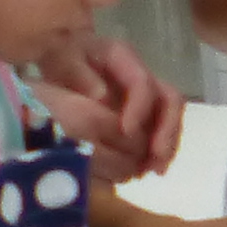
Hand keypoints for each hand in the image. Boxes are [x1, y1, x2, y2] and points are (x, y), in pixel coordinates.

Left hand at [33, 37, 183, 179]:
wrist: (57, 58)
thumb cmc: (58, 58)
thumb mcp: (61, 59)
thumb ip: (78, 74)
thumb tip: (103, 99)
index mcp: (123, 57)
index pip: (142, 82)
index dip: (140, 108)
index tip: (126, 132)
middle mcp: (140, 74)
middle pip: (169, 100)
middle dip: (167, 130)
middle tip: (155, 158)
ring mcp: (144, 95)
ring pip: (169, 118)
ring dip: (166, 145)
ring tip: (154, 170)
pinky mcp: (142, 113)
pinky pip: (158, 131)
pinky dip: (156, 151)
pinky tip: (145, 169)